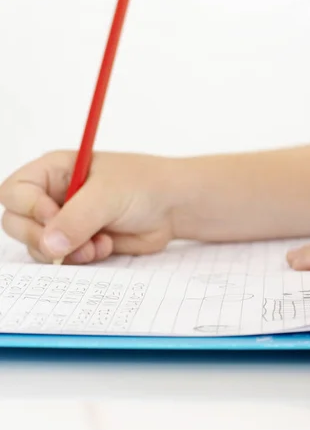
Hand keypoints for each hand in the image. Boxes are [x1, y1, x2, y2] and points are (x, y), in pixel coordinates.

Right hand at [0, 151, 180, 263]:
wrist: (174, 206)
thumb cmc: (145, 186)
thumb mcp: (108, 195)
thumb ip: (76, 219)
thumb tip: (48, 244)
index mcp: (55, 170)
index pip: (15, 191)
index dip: (28, 207)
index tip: (53, 216)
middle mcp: (54, 195)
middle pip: (17, 222)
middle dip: (41, 237)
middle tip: (69, 242)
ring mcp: (66, 221)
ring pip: (38, 246)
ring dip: (65, 252)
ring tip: (97, 244)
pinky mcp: (79, 242)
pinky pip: (61, 259)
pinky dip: (79, 259)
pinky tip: (105, 247)